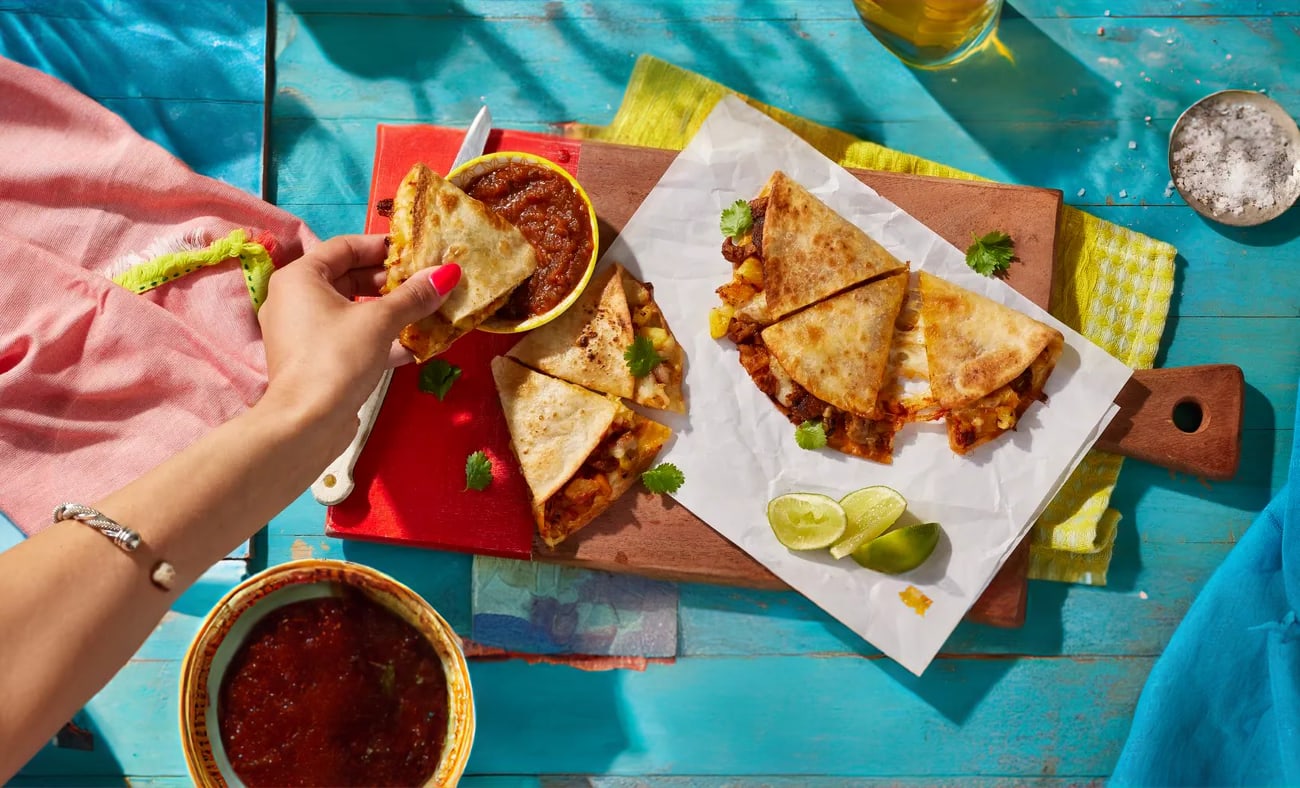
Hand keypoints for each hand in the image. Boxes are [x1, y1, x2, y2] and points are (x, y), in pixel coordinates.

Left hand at [255, 234, 460, 443]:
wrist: (307, 423)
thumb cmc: (337, 358)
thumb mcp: (380, 321)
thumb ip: (414, 296)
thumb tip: (448, 273)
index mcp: (300, 277)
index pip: (344, 247)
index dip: (382, 247)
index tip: (415, 253)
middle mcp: (295, 300)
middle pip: (348, 278)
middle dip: (390, 283)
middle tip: (425, 284)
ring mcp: (303, 332)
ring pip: (352, 311)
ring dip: (389, 312)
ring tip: (426, 312)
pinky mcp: (315, 360)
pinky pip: (350, 338)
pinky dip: (378, 338)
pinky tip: (413, 347)